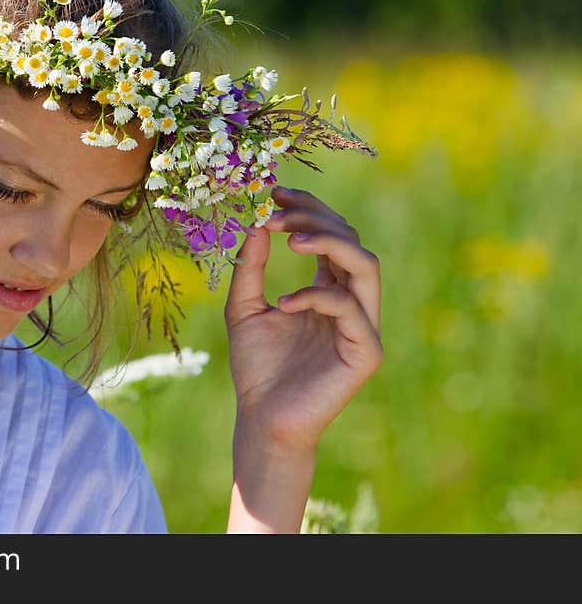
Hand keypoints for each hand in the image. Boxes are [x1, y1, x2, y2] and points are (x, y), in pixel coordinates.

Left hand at [224, 185, 382, 452]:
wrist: (261, 419)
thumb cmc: (256, 367)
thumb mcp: (243, 308)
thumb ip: (250, 268)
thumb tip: (255, 223)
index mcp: (327, 289)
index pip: (329, 235)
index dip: (306, 209)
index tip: (271, 192)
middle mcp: (351, 302)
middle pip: (351, 240)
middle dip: (314, 217)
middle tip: (276, 211)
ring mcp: (364, 326)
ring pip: (365, 265)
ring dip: (328, 243)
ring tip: (289, 240)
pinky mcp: (367, 352)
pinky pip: (351, 309)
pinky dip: (317, 297)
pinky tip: (283, 306)